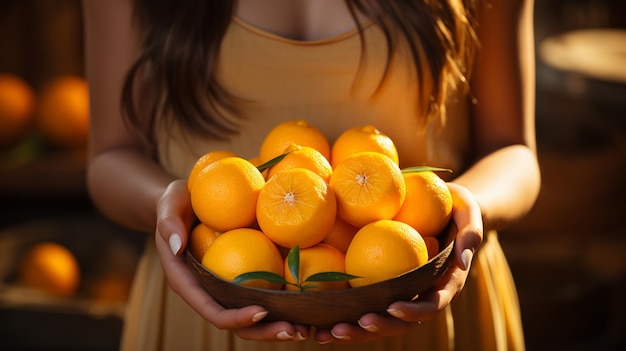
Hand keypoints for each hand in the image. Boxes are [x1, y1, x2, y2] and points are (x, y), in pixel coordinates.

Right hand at [154, 179, 309, 340]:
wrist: (189, 198)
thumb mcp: (169, 203)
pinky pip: (262, 293)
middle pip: (236, 323)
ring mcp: (227, 285)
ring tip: (306, 329)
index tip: (262, 311)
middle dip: (264, 332)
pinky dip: (283, 302)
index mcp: (188, 282)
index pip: (212, 310)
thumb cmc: (177, 200)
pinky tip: (307, 302)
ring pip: (252, 316)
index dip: (236, 317)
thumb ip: (168, 222)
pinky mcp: (242, 275)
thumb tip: (177, 245)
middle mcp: (209, 291)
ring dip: (278, 326)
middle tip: (295, 331)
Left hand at [313, 182, 482, 343]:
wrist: (443, 207)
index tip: (391, 305)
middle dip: (376, 327)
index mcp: (445, 283)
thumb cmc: (456, 205)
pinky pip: (363, 305)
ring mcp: (401, 292)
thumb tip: (463, 260)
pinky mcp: (381, 286)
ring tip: (327, 333)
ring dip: (354, 330)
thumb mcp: (468, 209)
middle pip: (401, 322)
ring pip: (379, 321)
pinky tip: (318, 323)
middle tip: (350, 325)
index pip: (430, 305)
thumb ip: (471, 231)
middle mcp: (422, 294)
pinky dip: (343, 316)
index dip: (413, 310)